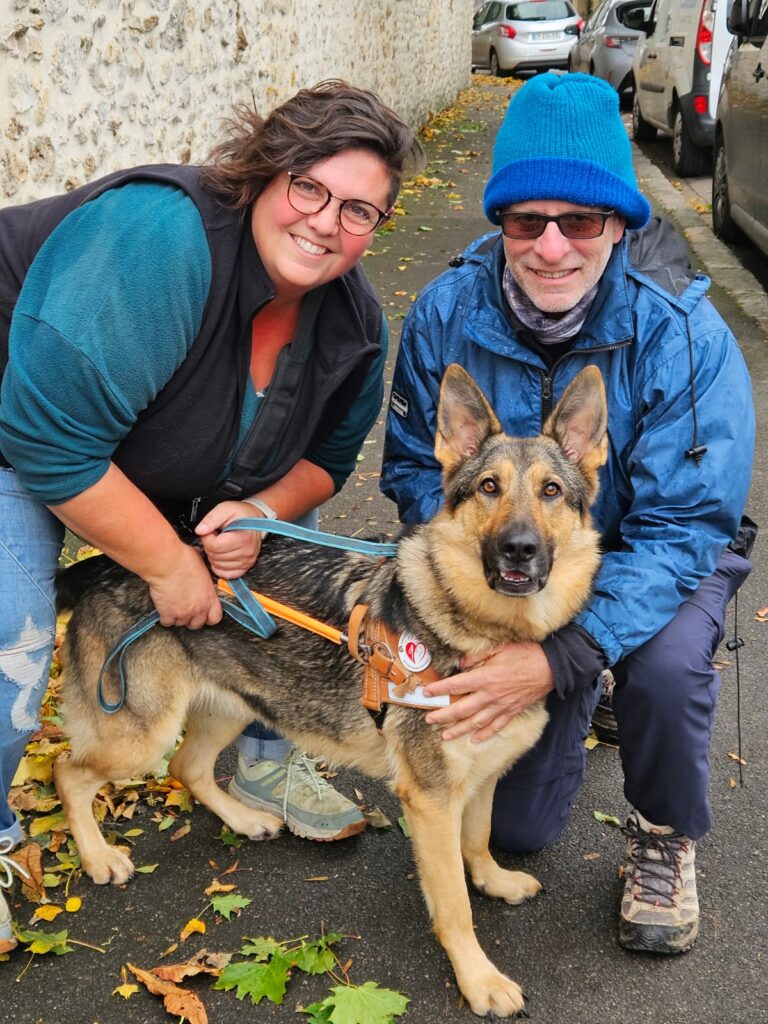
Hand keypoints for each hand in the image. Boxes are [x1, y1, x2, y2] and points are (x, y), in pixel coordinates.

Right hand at [145, 543, 221, 628]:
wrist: (168, 563)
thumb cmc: (185, 560)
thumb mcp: (202, 567)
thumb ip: (203, 577)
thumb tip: (200, 572)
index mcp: (210, 597)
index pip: (215, 617)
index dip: (209, 617)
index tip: (203, 614)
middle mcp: (199, 608)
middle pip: (197, 624)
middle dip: (191, 619)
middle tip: (185, 609)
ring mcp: (183, 613)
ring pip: (181, 624)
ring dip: (177, 617)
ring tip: (173, 606)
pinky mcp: (168, 613)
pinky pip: (167, 623)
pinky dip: (164, 617)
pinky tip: (163, 608)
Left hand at [195, 501, 265, 577]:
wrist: (255, 520)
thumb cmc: (240, 514)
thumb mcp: (225, 509)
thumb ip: (211, 518)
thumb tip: (200, 531)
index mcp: (243, 537)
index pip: (215, 546)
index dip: (207, 538)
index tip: (211, 531)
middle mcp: (247, 552)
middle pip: (215, 557)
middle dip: (210, 546)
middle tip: (216, 536)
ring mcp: (247, 561)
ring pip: (218, 565)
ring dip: (214, 555)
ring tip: (220, 544)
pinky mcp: (245, 567)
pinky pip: (226, 574)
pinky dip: (219, 566)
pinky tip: (221, 555)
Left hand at [423, 642, 553, 742]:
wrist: (550, 667)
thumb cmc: (524, 654)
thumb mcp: (498, 648)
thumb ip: (476, 656)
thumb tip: (459, 663)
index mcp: (484, 678)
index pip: (455, 686)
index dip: (438, 690)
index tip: (425, 693)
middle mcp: (490, 696)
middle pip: (461, 709)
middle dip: (442, 716)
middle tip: (429, 720)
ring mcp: (501, 706)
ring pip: (475, 723)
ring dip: (458, 730)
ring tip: (444, 736)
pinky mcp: (511, 712)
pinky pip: (495, 727)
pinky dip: (484, 735)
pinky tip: (474, 740)